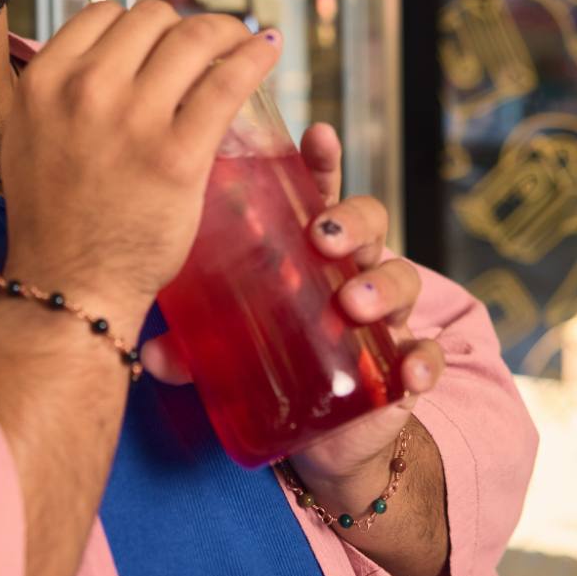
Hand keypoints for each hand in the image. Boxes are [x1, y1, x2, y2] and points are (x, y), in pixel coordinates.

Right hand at [1, 0, 280, 319]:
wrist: (70, 284)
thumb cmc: (53, 218)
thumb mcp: (28, 135)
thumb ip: (59, 88)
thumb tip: (103, 52)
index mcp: (44, 80)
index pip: (102, 12)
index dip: (137, 23)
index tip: (158, 41)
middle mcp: (85, 90)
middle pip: (151, 17)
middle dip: (182, 26)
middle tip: (202, 46)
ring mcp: (134, 120)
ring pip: (193, 37)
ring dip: (225, 30)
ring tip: (241, 40)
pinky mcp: (179, 154)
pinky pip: (228, 82)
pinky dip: (255, 55)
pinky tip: (268, 49)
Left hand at [140, 124, 445, 505]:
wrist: (316, 440)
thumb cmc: (270, 366)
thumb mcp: (226, 350)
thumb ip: (192, 348)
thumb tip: (151, 355)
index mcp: (309, 251)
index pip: (319, 191)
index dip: (321, 160)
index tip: (315, 134)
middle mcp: (352, 271)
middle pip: (368, 222)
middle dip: (351, 222)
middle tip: (322, 237)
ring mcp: (384, 317)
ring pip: (403, 277)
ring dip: (383, 284)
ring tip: (355, 302)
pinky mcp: (401, 367)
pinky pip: (425, 353)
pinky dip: (424, 358)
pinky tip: (410, 368)